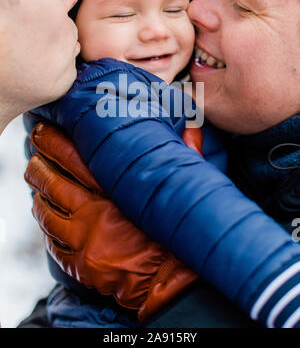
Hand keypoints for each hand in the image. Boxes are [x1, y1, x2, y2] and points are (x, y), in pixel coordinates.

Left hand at [26, 121, 198, 322]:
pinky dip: (45, 223)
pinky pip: (51, 240)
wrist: (171, 282)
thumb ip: (186, 153)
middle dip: (38, 164)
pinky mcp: (78, 263)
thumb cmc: (176, 233)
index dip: (54, 141)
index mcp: (113, 192)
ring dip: (38, 192)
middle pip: (51, 182)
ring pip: (45, 211)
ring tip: (36, 178)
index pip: (73, 158)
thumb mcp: (184, 189)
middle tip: (33, 151)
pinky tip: (45, 211)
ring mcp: (81, 240)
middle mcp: (91, 213)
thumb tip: (192, 126)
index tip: (45, 130)